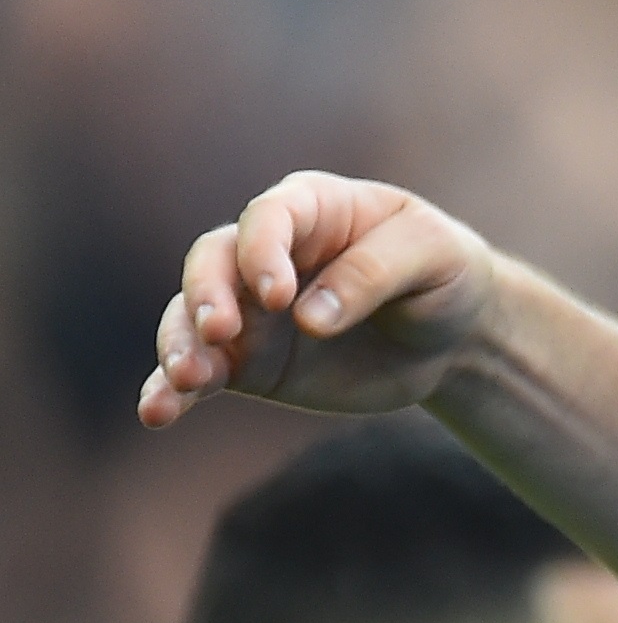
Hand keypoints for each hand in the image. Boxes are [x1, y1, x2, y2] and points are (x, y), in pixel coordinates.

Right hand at [139, 173, 499, 428]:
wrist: (456, 334)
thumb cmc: (445, 274)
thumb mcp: (432, 256)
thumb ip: (373, 276)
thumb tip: (308, 320)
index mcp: (315, 208)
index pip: (269, 218)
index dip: (263, 252)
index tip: (278, 296)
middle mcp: (269, 255)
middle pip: (212, 263)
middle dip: (206, 295)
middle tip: (220, 332)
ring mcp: (253, 311)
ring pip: (191, 320)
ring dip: (179, 346)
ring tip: (187, 381)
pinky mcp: (250, 363)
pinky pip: (199, 374)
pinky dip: (173, 391)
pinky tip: (157, 413)